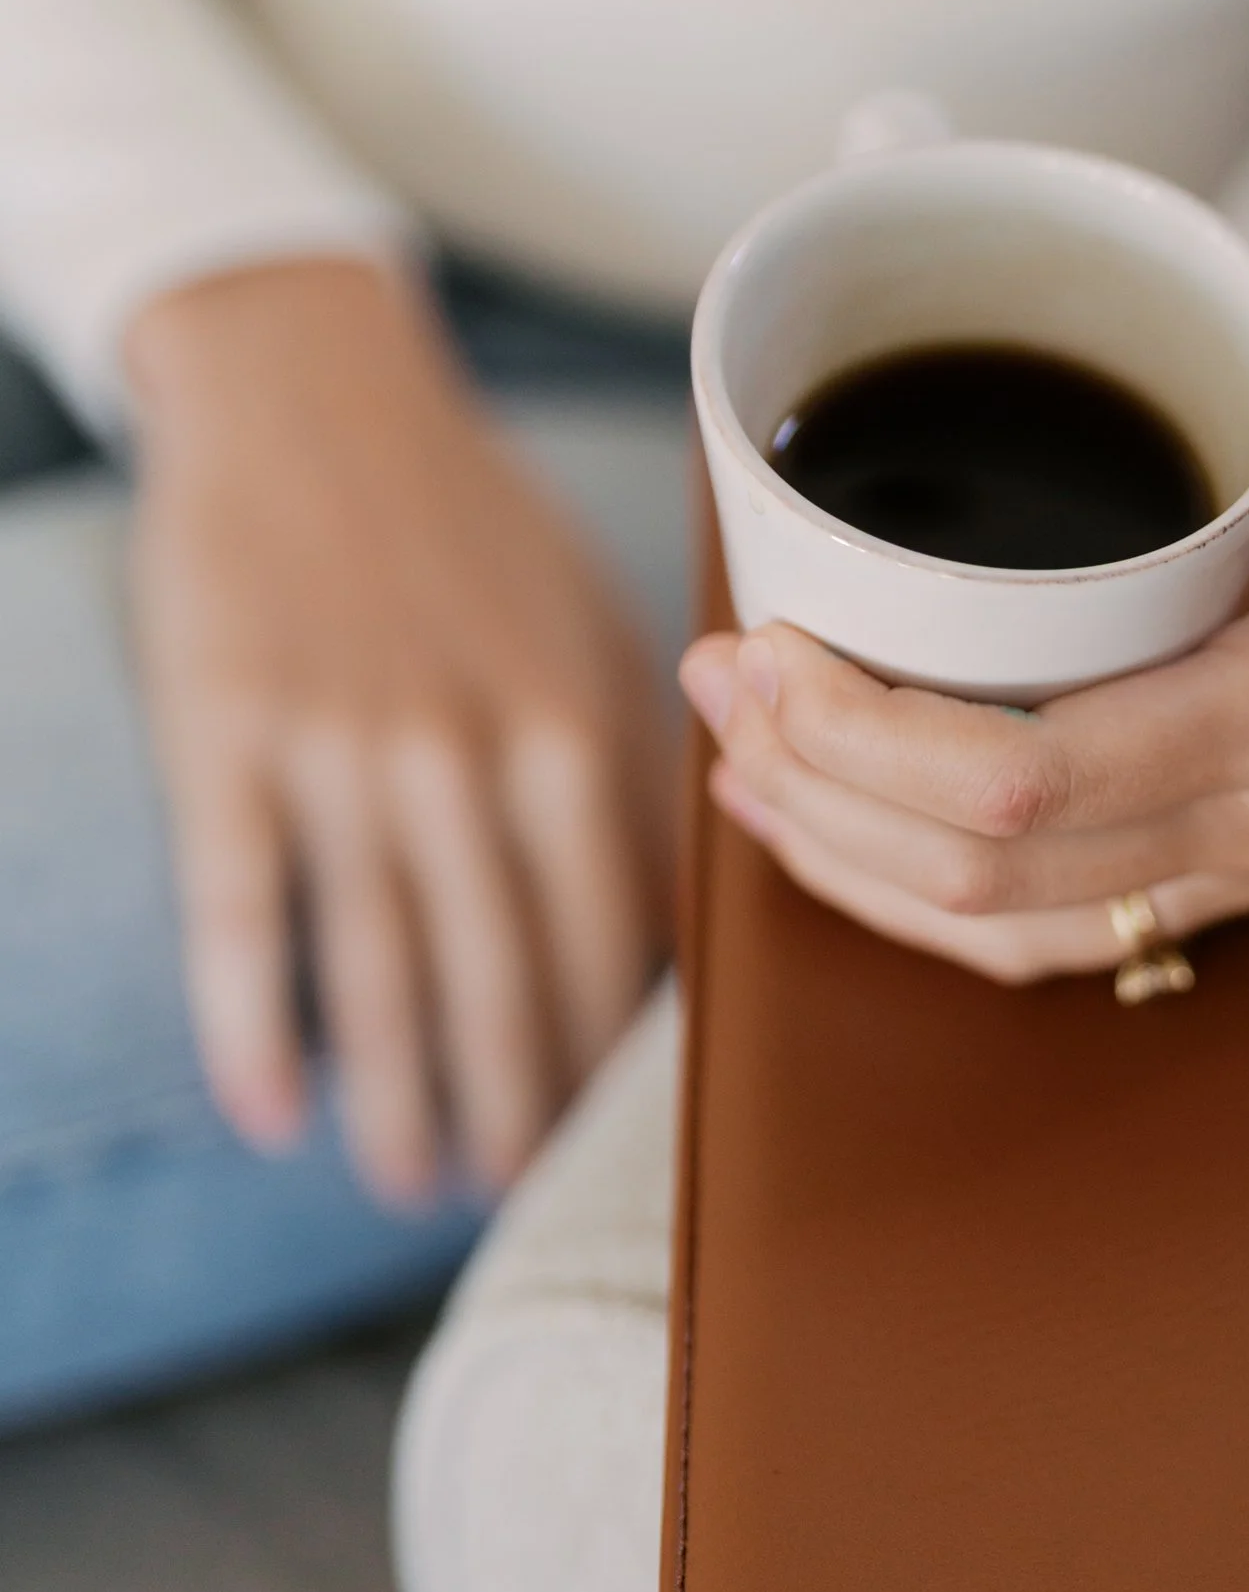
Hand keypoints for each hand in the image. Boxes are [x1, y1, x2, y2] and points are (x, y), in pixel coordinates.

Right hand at [125, 256, 673, 1201]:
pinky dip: (255, 1025)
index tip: (630, 1138)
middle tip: (522, 1202)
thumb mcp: (584, 630)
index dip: (619, 1046)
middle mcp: (468, 748)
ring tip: (417, 1186)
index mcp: (576, 725)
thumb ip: (627, 773)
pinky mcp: (227, 738)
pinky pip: (243, 911)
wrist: (308, 389)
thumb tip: (676, 926)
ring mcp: (343, 748)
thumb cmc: (466, 528)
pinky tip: (274, 1111)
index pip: (617, 927)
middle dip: (521, 1102)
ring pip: (380, 964)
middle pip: (503, 969)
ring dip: (403, 1093)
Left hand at [678, 272, 1248, 983]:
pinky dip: (958, 894)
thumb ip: (1207, 308)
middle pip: (993, 884)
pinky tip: (879, 825)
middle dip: (820, 798)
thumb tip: (1011, 238)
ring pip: (1031, 936)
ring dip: (870, 865)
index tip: (761, 644)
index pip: (1022, 788)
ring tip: (755, 764)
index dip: (852, 739)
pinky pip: (1094, 925)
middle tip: (722, 678)